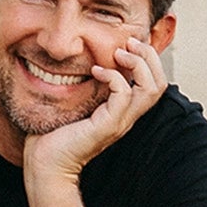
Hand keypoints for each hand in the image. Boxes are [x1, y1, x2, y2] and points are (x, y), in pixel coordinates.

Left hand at [23, 36, 168, 184]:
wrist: (45, 164)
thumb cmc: (55, 134)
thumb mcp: (77, 103)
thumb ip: (88, 85)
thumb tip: (85, 60)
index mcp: (124, 111)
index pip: (155, 82)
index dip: (149, 59)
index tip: (128, 44)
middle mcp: (127, 116)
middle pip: (160, 82)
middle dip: (149, 56)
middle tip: (129, 43)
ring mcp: (119, 121)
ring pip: (151, 88)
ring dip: (137, 63)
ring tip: (118, 53)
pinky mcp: (107, 125)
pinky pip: (123, 94)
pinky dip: (112, 76)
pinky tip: (95, 71)